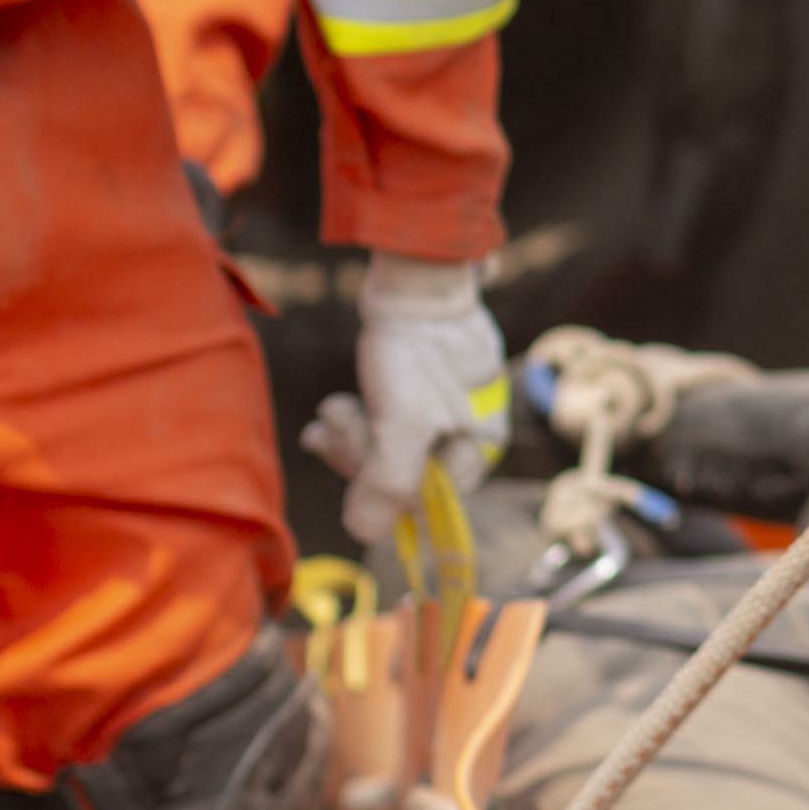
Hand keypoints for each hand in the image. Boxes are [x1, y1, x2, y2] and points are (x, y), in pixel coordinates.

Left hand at [305, 255, 512, 558]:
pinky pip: (382, 426)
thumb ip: (387, 481)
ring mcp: (441, 415)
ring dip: (350, 437)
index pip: (426, 498)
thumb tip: (364, 533)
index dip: (382, 489)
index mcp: (479, 447)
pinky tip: (331, 411)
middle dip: (359, 456)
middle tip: (330, 425)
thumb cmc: (415, 348)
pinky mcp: (416, 395)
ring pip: (387, 450)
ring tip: (329, 412)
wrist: (412, 276)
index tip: (348, 461)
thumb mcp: (402, 420)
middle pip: (403, 475)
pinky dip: (354, 422)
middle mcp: (465, 436)